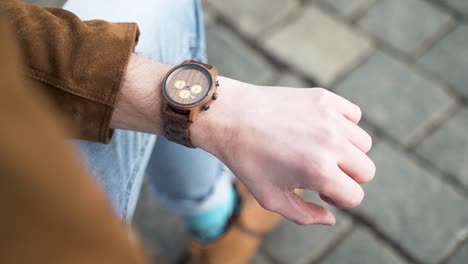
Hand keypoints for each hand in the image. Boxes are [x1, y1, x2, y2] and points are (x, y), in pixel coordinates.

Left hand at [193, 78, 374, 224]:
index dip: (339, 199)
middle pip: (366, 171)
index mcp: (319, 171)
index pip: (355, 196)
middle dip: (348, 178)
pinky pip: (353, 115)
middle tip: (322, 174)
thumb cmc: (247, 160)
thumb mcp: (270, 197)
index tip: (321, 192)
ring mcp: (330, 117)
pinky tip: (322, 129)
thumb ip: (304, 215)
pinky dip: (345, 125)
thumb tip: (330, 218)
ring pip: (363, 143)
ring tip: (322, 151)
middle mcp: (331, 143)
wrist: (231, 117)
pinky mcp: (325, 98)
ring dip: (348, 152)